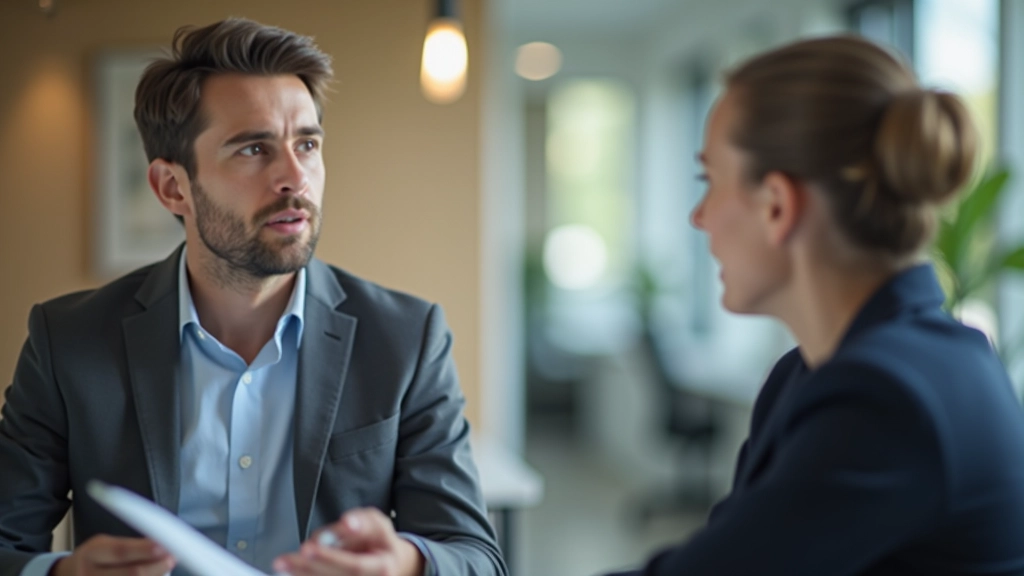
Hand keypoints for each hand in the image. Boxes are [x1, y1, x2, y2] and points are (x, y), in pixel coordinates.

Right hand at [50, 535, 174, 575]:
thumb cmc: (94, 559)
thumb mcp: (105, 546)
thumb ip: (131, 547)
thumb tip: (163, 546)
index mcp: (92, 554)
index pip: (121, 552)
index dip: (144, 550)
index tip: (166, 547)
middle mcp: (90, 575)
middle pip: (131, 574)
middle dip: (156, 567)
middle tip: (173, 559)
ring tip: (165, 569)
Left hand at [273, 508, 424, 575]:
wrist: (387, 562)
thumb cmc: (378, 541)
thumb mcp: (377, 523)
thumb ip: (362, 522)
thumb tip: (347, 523)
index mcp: (382, 566)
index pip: (355, 566)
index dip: (332, 557)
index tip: (309, 547)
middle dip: (311, 566)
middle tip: (288, 557)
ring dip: (302, 573)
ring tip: (282, 563)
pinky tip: (290, 571)